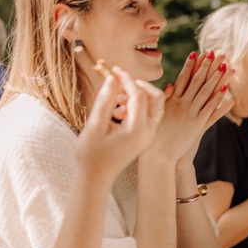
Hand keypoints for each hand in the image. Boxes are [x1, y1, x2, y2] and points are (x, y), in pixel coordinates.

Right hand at [75, 68, 164, 182]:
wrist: (96, 178)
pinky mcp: (146, 137)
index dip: (126, 79)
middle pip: (156, 97)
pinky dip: (136, 107)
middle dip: (138, 86)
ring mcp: (149, 135)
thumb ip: (105, 100)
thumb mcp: (95, 125)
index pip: (139, 94)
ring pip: (153, 105)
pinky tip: (117, 113)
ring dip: (137, 97)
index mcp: (138, 129)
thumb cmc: (91, 154)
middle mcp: (149, 132)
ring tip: (114, 104)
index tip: (114, 70)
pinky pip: (148, 115)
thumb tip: (112, 79)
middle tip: (118, 84)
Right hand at [151, 52, 233, 164]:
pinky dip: (221, 102)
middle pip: (198, 81)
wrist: (157, 154)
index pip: (184, 77)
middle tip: (218, 53)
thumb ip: (166, 98)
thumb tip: (171, 85)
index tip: (198, 52)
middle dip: (209, 66)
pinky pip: (212, 111)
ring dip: (219, 79)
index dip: (192, 64)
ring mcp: (191, 113)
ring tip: (229, 67)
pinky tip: (230, 94)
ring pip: (207, 93)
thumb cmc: (154, 134)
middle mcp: (182, 103)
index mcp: (172, 99)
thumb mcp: (158, 113)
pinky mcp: (198, 125)